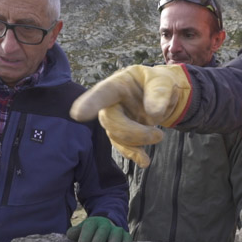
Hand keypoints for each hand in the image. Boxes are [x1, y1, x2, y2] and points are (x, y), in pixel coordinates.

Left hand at [66, 216, 132, 241]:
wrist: (105, 225)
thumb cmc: (90, 233)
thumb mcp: (81, 230)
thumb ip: (75, 232)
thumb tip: (70, 235)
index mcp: (92, 223)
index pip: (89, 226)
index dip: (85, 235)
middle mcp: (105, 225)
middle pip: (103, 231)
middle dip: (98, 241)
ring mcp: (116, 230)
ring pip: (117, 233)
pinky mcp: (125, 236)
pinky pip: (128, 238)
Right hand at [70, 64, 191, 166]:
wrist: (164, 96)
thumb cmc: (159, 82)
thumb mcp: (164, 80)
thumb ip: (159, 93)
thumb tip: (153, 114)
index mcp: (118, 84)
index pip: (102, 93)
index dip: (90, 103)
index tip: (77, 115)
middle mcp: (112, 103)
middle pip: (110, 120)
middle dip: (132, 132)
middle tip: (159, 135)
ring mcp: (116, 119)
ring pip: (116, 136)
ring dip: (138, 142)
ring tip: (159, 136)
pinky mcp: (122, 134)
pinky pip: (122, 146)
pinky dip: (133, 155)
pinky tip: (144, 161)